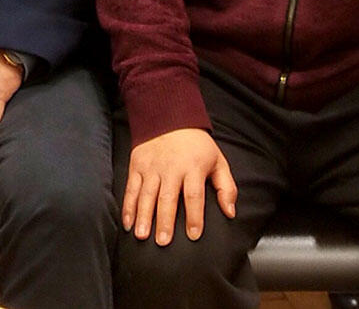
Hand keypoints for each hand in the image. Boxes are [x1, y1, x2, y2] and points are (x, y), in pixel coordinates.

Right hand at [123, 128, 236, 244]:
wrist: (169, 117)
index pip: (193, 195)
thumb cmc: (196, 145)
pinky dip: (128, 207)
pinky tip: (128, 223)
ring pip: (146, 195)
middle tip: (163, 241)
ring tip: (143, 236)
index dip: (194, 216)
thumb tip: (230, 212)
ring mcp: (152, 167)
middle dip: (164, 221)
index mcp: (193, 167)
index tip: (194, 235)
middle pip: (167, 198)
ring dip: (143, 216)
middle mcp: (170, 168)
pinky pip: (131, 189)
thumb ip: (226, 187)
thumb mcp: (218, 161)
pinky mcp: (137, 166)